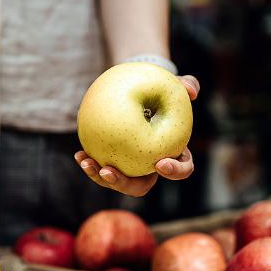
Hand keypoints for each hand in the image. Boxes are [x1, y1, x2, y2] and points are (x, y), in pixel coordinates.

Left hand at [75, 75, 199, 196]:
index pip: (181, 169)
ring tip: (87, 162)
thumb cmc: (162, 90)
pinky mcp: (114, 162)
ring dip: (100, 177)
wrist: (140, 93)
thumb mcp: (176, 85)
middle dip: (123, 183)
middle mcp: (151, 167)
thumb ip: (187, 84)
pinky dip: (90, 163)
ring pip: (117, 181)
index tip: (159, 163)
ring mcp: (131, 167)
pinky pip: (101, 167)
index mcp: (174, 154)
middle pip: (140, 186)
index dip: (173, 171)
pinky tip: (79, 154)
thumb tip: (191, 90)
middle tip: (108, 172)